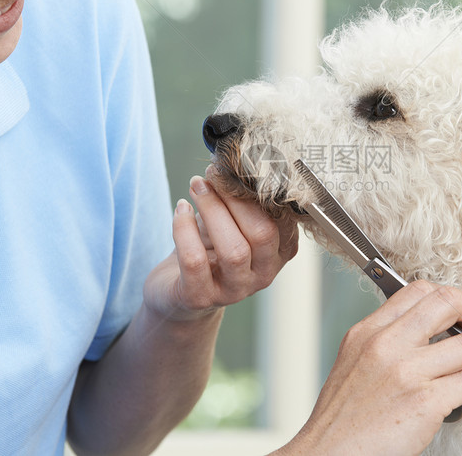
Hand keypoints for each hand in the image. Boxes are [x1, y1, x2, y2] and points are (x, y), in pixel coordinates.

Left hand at [143, 166, 298, 321]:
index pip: (283, 220)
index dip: (260, 189)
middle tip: (213, 175)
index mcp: (280, 253)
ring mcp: (234, 291)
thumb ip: (241, 200)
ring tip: (196, 186)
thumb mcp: (231, 222)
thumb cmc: (210, 248)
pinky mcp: (200, 298)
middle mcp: (264, 275)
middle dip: (235, 198)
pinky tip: (181, 210)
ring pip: (234, 250)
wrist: (178, 289)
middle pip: (262, 233)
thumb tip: (235, 164)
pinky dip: (185, 228)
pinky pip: (194, 260)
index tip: (238, 166)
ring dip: (212, 209)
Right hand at [276, 280, 461, 455]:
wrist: (328, 454)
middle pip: (448, 302)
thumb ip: (386, 343)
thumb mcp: (354, 363)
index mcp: (368, 331)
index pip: (419, 291)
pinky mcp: (423, 402)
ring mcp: (405, 371)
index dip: (455, 297)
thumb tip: (428, 337)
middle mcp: (385, 344)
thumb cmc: (342, 421)